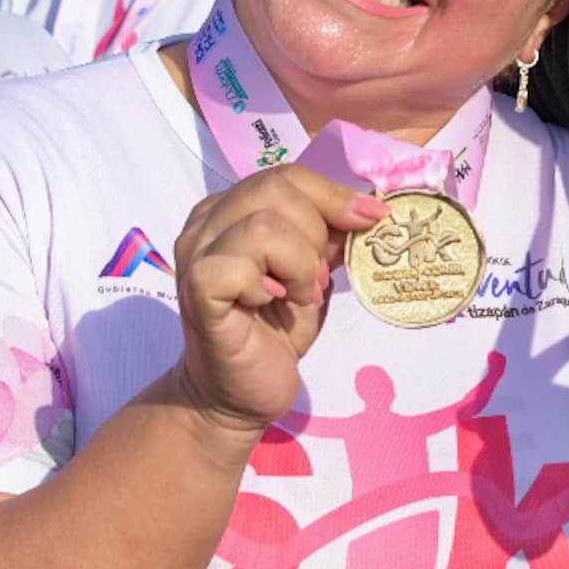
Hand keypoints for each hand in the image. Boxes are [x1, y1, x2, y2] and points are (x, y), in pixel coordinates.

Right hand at [172, 167, 387, 436]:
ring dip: (296, 264)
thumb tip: (370, 209)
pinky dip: (267, 286)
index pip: (287, 176)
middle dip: (316, 233)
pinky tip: (267, 305)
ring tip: (295, 295)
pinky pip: (239, 266)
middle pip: (275, 189)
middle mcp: (206, 223)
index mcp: (232, 209)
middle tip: (316, 277)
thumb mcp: (314, 272)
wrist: (239, 392)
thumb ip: (331, 236)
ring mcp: (195, 254)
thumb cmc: (275, 329)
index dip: (335, 196)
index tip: (373, 220)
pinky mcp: (196, 290)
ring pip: (262, 225)